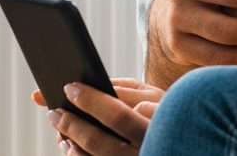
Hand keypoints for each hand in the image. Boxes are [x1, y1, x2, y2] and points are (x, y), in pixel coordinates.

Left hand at [32, 78, 162, 154]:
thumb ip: (125, 90)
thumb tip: (91, 86)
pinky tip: (70, 145)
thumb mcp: (154, 94)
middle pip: (98, 141)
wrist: (183, 141)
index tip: (70, 87)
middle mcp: (144, 150)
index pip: (117, 115)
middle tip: (53, 110)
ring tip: (60, 128)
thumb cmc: (165, 110)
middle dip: (71, 123)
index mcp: (154, 126)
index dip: (91, 100)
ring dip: (70, 143)